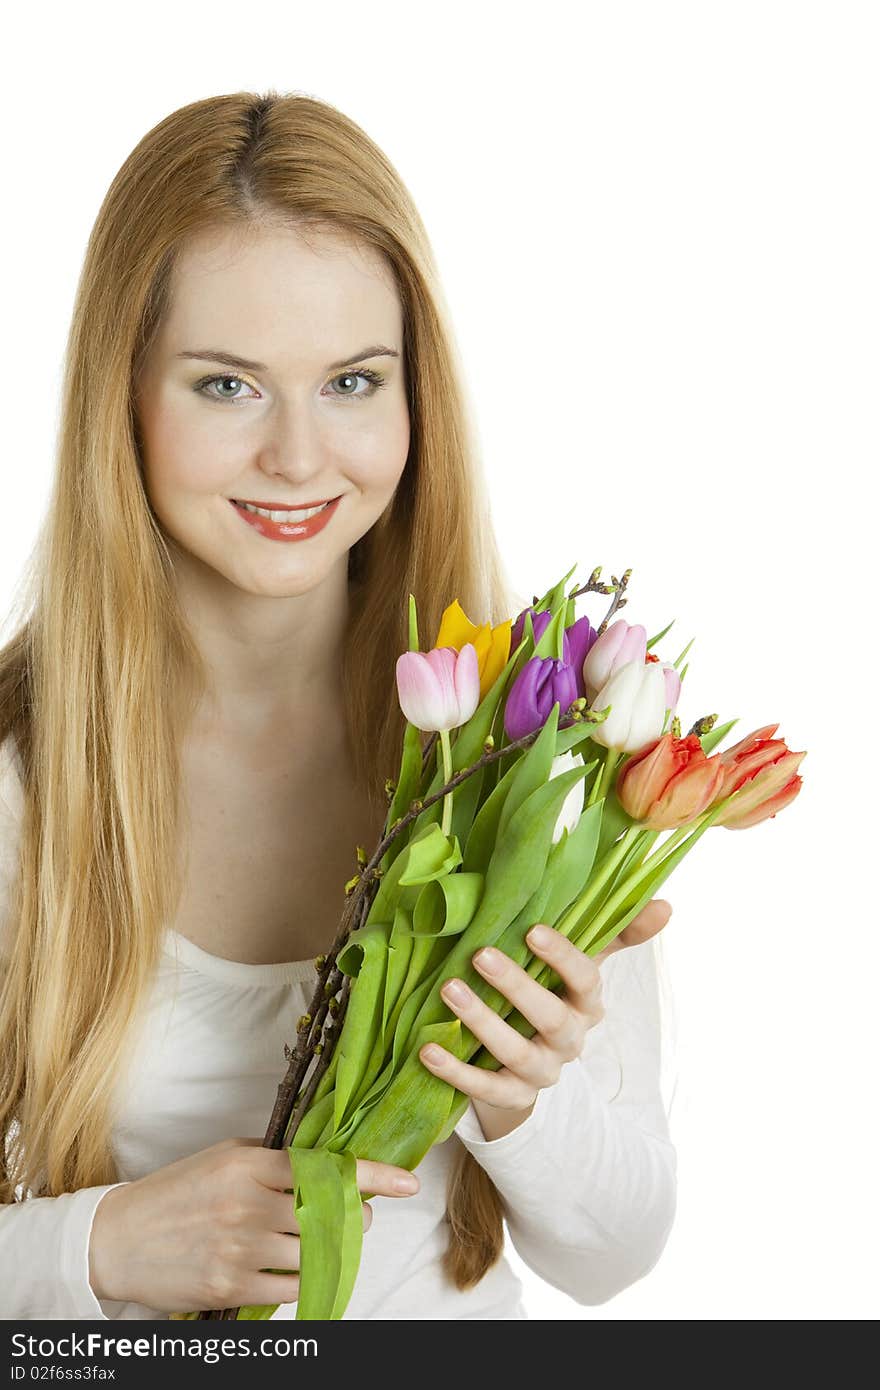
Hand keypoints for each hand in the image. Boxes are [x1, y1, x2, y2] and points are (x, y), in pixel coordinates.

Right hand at [87, 1137, 420, 1311]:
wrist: (120, 1238)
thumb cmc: (177, 1192)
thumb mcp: (224, 1157)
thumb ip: (273, 1158)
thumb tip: (326, 1163)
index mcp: (248, 1164)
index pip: (325, 1167)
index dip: (372, 1175)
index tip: (406, 1182)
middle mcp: (248, 1203)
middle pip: (330, 1214)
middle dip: (356, 1217)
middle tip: (358, 1216)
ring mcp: (240, 1247)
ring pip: (316, 1252)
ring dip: (335, 1250)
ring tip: (328, 1242)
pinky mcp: (232, 1286)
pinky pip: (292, 1287)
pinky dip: (305, 1280)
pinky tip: (298, 1269)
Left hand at [419, 897, 672, 1140]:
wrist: (533, 1064)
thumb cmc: (554, 995)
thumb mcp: (583, 965)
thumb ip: (617, 932)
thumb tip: (667, 904)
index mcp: (588, 1004)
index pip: (585, 980)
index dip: (562, 957)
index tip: (533, 930)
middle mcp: (569, 1040)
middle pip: (549, 1016)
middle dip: (516, 986)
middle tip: (480, 954)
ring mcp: (541, 1072)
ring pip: (515, 1053)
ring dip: (481, 1022)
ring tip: (448, 990)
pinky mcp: (512, 1097)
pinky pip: (485, 1088)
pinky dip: (456, 1071)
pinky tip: (428, 1049)